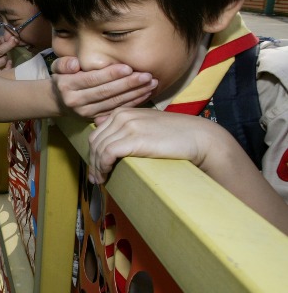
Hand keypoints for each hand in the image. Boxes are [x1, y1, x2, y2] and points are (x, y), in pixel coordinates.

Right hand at [0, 33, 17, 71]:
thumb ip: (2, 38)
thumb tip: (15, 38)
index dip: (0, 40)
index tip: (1, 39)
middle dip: (9, 45)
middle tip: (15, 40)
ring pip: (4, 60)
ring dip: (6, 55)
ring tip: (2, 54)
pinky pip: (6, 69)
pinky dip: (9, 64)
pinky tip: (8, 61)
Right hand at [51, 57, 157, 117]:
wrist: (58, 101)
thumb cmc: (63, 79)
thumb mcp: (58, 68)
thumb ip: (65, 63)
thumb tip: (75, 64)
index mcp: (67, 86)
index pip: (92, 79)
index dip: (110, 74)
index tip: (128, 67)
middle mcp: (76, 102)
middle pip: (105, 92)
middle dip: (128, 84)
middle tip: (146, 76)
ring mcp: (86, 113)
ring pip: (113, 103)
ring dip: (134, 94)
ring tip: (151, 84)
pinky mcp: (95, 119)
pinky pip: (116, 110)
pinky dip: (132, 103)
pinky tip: (145, 94)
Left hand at [87, 108, 215, 183]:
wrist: (199, 137)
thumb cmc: (175, 135)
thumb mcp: (145, 126)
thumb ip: (126, 128)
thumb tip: (106, 135)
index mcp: (122, 112)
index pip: (97, 133)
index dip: (93, 152)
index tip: (95, 168)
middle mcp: (122, 116)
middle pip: (95, 142)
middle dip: (92, 162)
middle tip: (95, 178)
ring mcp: (127, 126)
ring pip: (100, 149)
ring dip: (97, 168)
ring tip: (101, 181)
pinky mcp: (134, 138)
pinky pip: (108, 153)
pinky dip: (103, 166)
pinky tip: (106, 175)